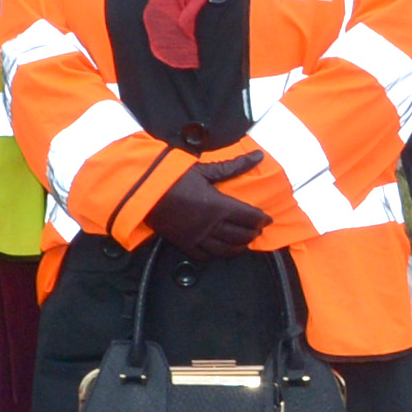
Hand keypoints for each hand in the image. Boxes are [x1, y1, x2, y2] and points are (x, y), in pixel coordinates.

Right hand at [147, 162, 268, 256]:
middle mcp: (211, 225)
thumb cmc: (174, 176)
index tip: (267, 219)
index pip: (249, 216)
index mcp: (219, 205)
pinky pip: (205, 256)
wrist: (144, 191)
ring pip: (226, 249)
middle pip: (241, 235)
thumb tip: (258, 156)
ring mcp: (198, 237)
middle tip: (257, 229)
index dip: (261, 219)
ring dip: (238, 247)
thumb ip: (234, 166)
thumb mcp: (205, 169)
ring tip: (244, 242)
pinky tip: (221, 250)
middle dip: (252, 233)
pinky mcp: (184, 244)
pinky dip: (217, 255)